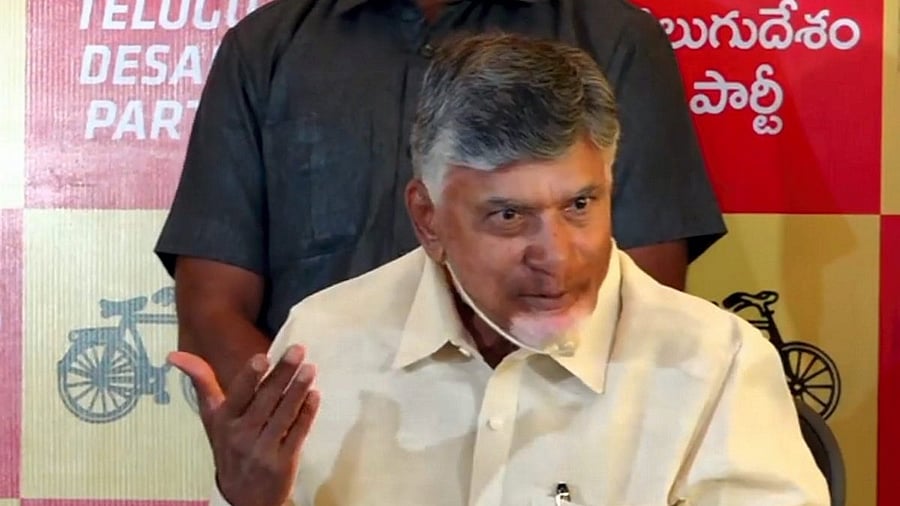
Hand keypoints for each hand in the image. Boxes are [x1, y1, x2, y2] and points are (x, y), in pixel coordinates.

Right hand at [168, 345, 320, 505]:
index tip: (262, 357)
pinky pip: (297, 434)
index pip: (237, 396)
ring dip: (297, 391)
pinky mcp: (284, 462)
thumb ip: (202, 384)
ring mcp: (264, 450)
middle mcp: (242, 435)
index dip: (250, 377)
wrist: (242, 497)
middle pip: (265, 401)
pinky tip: (314, 395)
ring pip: (283, 416)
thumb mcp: (211, 417)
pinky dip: (307, 414)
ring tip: (310, 368)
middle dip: (282, 374)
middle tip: (298, 351)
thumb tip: (174, 355)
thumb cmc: (228, 445)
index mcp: (224, 421)